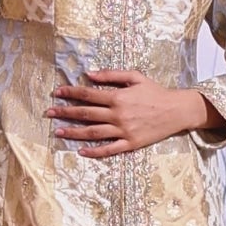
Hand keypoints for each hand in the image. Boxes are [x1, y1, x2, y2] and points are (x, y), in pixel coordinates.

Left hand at [46, 69, 225, 156]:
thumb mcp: (135, 77)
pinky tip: (81, 150)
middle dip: (65, 113)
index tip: (56, 93)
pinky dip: (94, 151)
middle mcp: (118, 115)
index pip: (88, 94)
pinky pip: (109, 149)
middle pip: (86, 113)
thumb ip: (112, 74)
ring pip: (93, 132)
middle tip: (49, 113)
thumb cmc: (155, 92)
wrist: (177, 111)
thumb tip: (90, 74)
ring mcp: (123, 131)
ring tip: (58, 132)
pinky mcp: (130, 144)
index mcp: (118, 97)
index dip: (70, 93)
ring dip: (73, 132)